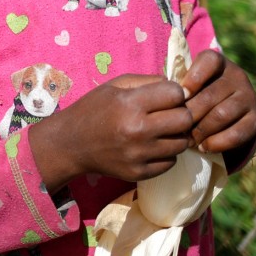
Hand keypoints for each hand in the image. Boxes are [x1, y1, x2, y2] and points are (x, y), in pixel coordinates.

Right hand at [30, 74, 194, 188]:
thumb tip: (179, 87)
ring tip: (161, 130)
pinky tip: (152, 146)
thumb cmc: (94, 109)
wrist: (70, 144)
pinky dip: (166, 153)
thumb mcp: (115, 86)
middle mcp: (137, 130)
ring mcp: (139, 154)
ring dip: (176, 135)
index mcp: (130, 104)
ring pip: (182, 143)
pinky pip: (171, 162)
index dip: (175, 92)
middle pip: (186, 119)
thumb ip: (148, 81)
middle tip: (169, 114)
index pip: (176, 94)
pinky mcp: (139, 173)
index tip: (167, 96)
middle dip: (181, 113)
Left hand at [179, 49, 255, 158]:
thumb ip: (178, 85)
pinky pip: (237, 133)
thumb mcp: (188, 84)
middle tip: (175, 128)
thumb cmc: (196, 94)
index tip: (180, 95)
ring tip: (187, 140)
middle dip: (190, 114)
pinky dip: (217, 143)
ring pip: (222, 115)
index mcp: (218, 62)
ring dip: (201, 130)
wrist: (227, 113)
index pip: (209, 60)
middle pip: (211, 95)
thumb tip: (161, 96)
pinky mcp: (255, 119)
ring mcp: (249, 97)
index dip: (193, 77)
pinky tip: (204, 147)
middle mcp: (237, 76)